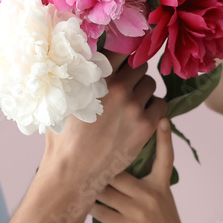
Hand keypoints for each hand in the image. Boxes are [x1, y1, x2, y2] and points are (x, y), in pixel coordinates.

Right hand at [42, 52, 166, 194]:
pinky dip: (154, 107)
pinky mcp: (146, 125)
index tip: (121, 60)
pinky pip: (161, 104)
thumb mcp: (62, 99)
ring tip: (131, 102)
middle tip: (124, 86)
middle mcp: (117, 88)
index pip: (119, 50)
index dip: (121, 55)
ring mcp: (133, 106)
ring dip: (143, 89)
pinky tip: (142, 115)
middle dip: (132, 73)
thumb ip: (75, 77)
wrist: (73, 172)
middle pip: (138, 66)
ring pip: (150, 84)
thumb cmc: (63, 137)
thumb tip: (82, 56)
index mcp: (96, 78)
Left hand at [86, 119, 193, 222]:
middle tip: (83, 153)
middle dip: (100, 164)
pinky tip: (81, 205)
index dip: (165, 137)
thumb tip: (123, 178)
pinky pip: (101, 209)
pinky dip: (89, 207)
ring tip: (75, 180)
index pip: (166, 157)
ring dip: (89, 187)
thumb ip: (149, 191)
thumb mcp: (164, 209)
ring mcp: (140, 209)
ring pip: (105, 188)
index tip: (162, 117)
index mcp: (163, 188)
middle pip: (119, 169)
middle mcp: (153, 194)